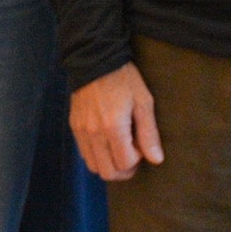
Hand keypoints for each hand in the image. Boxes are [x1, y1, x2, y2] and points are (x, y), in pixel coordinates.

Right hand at [70, 64, 163, 180]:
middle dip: (124, 170)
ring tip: (120, 150)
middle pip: (108, 172)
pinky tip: (107, 143)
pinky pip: (84, 154)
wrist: (95, 58)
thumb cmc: (124, 79)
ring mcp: (81, 131)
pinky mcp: (74, 126)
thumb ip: (149, 133)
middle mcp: (93, 133)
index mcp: (113, 127)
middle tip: (133, 156)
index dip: (137, 160)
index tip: (141, 144)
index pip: (125, 163)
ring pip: (94, 167)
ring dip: (109, 165)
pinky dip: (97, 156)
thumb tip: (156, 159)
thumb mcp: (143, 102)